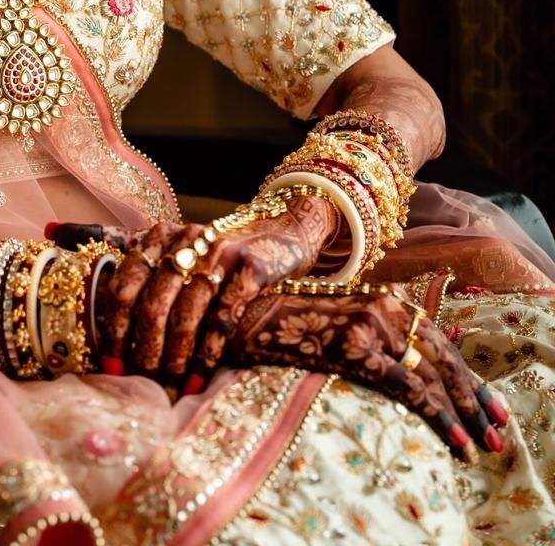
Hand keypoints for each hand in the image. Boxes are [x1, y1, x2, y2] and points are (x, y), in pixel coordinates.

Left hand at [48, 195, 336, 388]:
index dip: (113, 328)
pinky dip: (211, 351)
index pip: (123, 283)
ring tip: (170, 387)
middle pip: (154, 302)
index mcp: (156, 235)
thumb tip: (48, 230)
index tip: (107, 367)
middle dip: (144, 349)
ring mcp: (220, 251)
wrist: (277, 233)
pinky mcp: (252, 268)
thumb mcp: (161, 242)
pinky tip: (200, 376)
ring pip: (189, 312)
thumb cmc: (207, 252)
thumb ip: (108, 239)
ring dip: (176, 356)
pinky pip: (226, 316)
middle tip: (141, 382)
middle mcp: (185, 239)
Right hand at [234, 287, 509, 457]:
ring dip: (465, 413)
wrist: (244, 311)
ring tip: (484, 444)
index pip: (437, 340)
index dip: (466, 374)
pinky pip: (408, 387)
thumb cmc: (287, 320)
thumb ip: (370, 332)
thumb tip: (401, 364)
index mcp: (382, 298)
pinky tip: (455, 438)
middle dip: (475, 397)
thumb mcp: (338, 317)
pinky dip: (438, 414)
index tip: (489, 404)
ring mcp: (370, 326)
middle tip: (499, 429)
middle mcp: (383, 306)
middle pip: (444, 357)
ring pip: (433, 375)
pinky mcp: (354, 349)